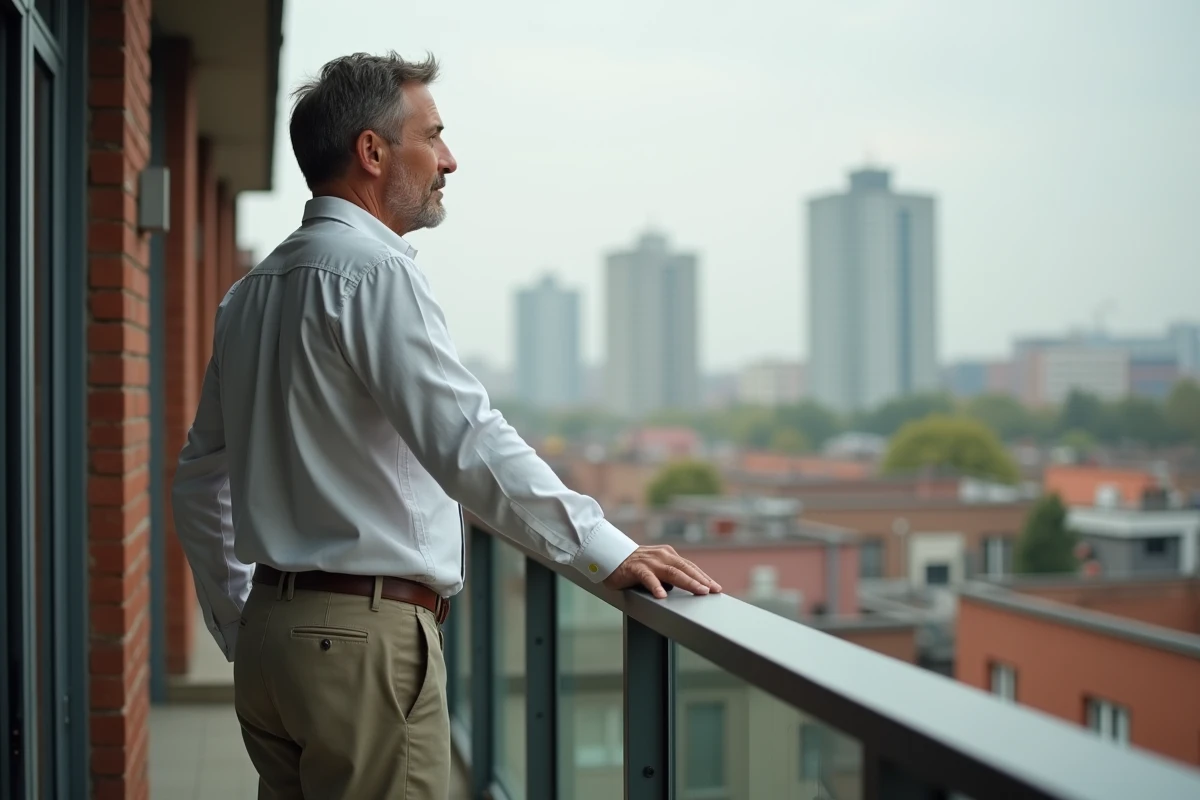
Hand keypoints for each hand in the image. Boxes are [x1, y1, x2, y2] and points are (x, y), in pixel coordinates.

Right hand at [603, 545, 722, 598]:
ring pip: (671, 572)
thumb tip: (683, 588)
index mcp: (668, 554)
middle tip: (712, 590)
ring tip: (698, 591)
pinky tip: (662, 596)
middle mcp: (661, 555)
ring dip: (687, 582)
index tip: (715, 588)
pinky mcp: (635, 568)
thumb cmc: (634, 566)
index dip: (703, 577)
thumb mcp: (656, 568)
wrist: (609, 557)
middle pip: (685, 568)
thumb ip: (669, 574)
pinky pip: (647, 578)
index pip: (689, 566)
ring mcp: (649, 561)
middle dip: (701, 580)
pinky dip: (656, 586)